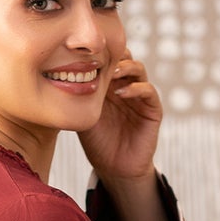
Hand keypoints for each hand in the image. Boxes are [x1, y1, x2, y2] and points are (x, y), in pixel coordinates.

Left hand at [78, 51, 162, 185]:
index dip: (100, 52)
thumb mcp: (84, 115)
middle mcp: (126, 85)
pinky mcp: (152, 109)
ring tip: (112, 73)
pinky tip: (122, 93)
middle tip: (100, 59)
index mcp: (110, 84)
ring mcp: (140, 96)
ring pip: (138, 69)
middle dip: (114, 54)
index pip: (109, 58)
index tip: (86, 55)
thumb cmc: (97, 143)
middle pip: (125, 57)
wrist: (114, 168)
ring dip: (126, 67)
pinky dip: (137, 88)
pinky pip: (149, 91)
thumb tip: (66, 74)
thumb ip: (80, 95)